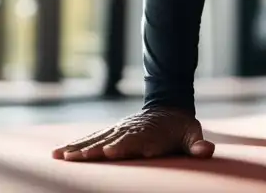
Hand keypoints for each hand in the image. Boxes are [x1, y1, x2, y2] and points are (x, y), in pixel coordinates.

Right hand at [52, 107, 213, 161]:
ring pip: (96, 139)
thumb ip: (197, 145)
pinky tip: (58, 154)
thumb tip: (207, 150)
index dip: (124, 146)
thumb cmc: (181, 129)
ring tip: (61, 157)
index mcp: (150, 134)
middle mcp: (131, 131)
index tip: (111, 151)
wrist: (169, 107)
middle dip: (94, 149)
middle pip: (111, 140)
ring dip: (79, 148)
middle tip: (77, 158)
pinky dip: (74, 145)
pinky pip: (90, 139)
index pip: (136, 141)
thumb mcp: (192, 135)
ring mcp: (118, 131)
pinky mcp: (110, 132)